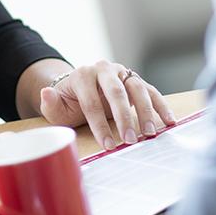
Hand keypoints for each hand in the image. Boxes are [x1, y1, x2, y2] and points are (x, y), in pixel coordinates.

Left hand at [39, 60, 176, 149]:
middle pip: (116, 92)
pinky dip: (161, 105)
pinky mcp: (135, 80)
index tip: (107, 145)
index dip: (99, 124)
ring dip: (145, 112)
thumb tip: (46, 93)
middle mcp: (104, 69)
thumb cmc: (69, 102)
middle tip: (130, 140)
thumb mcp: (56, 106)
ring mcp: (122, 73)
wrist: (81, 89)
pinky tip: (169, 121)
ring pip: (136, 89)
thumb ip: (50, 103)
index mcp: (82, 75)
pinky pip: (151, 91)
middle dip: (123, 117)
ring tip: (150, 133)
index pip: (91, 101)